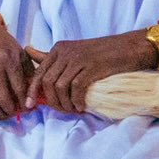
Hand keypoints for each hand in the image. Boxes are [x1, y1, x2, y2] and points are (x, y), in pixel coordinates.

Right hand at [0, 12, 33, 123]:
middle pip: (3, 99)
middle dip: (12, 111)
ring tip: (4, 115)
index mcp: (9, 61)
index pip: (19, 89)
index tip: (29, 109)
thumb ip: (29, 72)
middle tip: (17, 113)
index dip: (26, 103)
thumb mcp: (20, 53)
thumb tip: (34, 96)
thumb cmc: (2, 43)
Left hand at [25, 32, 158, 115]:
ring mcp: (78, 59)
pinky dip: (76, 100)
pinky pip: (76, 88)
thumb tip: (29, 51)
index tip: (30, 105)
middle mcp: (65, 52)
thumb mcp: (74, 52)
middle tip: (60, 110)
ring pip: (59, 86)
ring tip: (72, 109)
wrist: (129, 48)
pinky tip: (80, 106)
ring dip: (64, 103)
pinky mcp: (92, 67)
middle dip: (50, 100)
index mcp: (58, 49)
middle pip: (47, 81)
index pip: (38, 72)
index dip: (32, 90)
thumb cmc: (101, 53)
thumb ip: (52, 56)